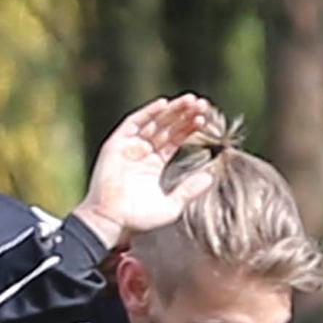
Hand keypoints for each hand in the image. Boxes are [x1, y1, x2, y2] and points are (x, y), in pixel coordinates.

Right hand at [72, 94, 213, 247]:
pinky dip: (147, 113)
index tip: (205, 119)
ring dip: (171, 110)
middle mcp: (142, 151)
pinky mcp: (116, 144)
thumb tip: (210, 177)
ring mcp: (128, 146)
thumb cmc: (138, 218)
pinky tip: (164, 104)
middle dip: (184, 114)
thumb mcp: (171, 205)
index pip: (175, 139)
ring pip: (153, 122)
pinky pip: (133, 123)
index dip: (189, 128)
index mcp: (154, 163)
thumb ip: (190, 190)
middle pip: (166, 127)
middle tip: (202, 104)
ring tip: (190, 101)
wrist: (111, 221)